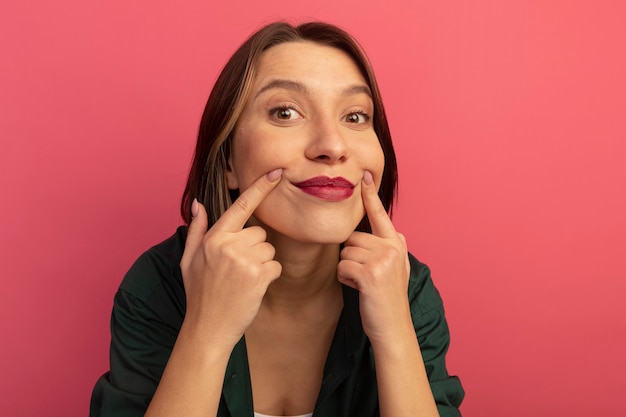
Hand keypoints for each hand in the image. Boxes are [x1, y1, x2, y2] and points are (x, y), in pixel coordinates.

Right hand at [179, 169, 282, 348]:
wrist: (207, 328)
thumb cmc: (199, 294)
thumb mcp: (189, 260)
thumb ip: (196, 230)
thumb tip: (198, 204)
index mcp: (213, 238)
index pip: (240, 206)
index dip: (260, 187)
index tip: (277, 172)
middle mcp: (228, 245)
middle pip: (260, 233)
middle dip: (254, 248)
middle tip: (238, 270)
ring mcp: (244, 260)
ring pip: (269, 250)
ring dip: (262, 264)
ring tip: (243, 281)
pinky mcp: (259, 276)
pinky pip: (276, 266)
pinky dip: (269, 277)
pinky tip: (253, 289)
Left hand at [337, 170, 410, 340]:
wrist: (393, 327)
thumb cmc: (387, 299)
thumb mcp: (393, 267)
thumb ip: (384, 247)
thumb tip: (369, 231)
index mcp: (397, 243)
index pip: (380, 215)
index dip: (370, 196)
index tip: (364, 176)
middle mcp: (392, 247)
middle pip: (352, 238)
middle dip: (352, 258)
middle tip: (367, 277)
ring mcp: (383, 259)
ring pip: (345, 253)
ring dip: (348, 270)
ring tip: (365, 284)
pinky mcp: (370, 273)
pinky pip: (342, 268)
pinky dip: (345, 280)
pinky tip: (361, 290)